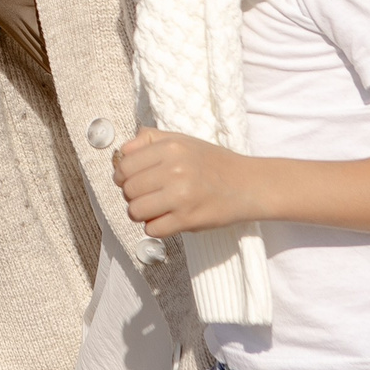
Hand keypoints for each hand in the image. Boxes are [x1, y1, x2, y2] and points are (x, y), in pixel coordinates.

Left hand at [115, 129, 267, 237]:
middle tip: (146, 196)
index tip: (130, 180)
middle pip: (128, 190)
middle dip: (132, 196)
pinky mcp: (188, 219)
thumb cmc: (213, 163)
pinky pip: (152, 230)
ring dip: (141, 213)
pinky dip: (156, 227)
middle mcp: (174, 169)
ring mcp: (181, 196)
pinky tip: (168, 219)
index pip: (125, 166)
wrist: (248, 185)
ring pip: (135, 211)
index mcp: (171, 147)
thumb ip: (150, 140)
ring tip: (155, 208)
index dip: (122, 176)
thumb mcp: (183, 140)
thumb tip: (122, 152)